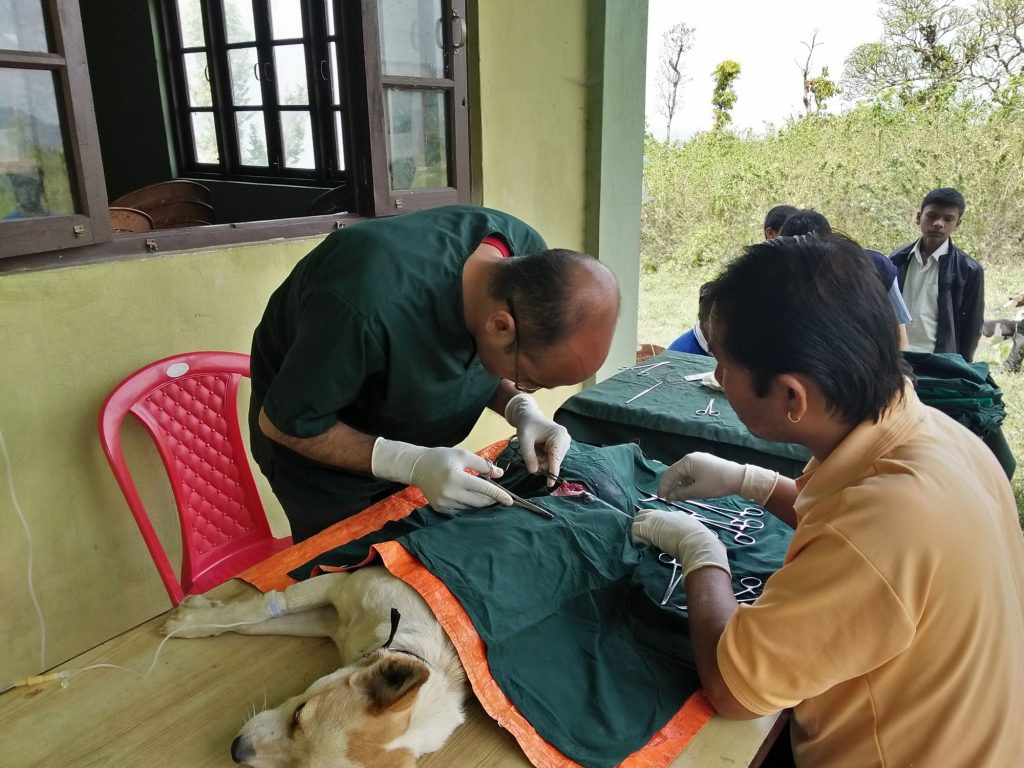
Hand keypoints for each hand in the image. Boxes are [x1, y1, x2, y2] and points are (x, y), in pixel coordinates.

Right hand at [371, 439, 512, 512]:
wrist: (417, 467)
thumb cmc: (442, 458)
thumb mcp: (463, 455)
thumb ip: (483, 465)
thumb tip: (499, 474)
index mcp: (457, 478)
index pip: (484, 489)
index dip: (499, 495)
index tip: (510, 501)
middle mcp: (450, 493)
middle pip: (479, 502)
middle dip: (491, 499)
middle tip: (497, 494)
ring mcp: (445, 503)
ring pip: (471, 507)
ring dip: (480, 502)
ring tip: (480, 492)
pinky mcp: (441, 509)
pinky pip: (461, 510)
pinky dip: (468, 505)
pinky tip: (468, 496)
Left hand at [504, 394, 570, 484]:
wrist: (528, 416)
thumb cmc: (527, 425)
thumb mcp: (524, 440)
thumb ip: (528, 456)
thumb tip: (534, 472)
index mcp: (559, 435)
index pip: (555, 457)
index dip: (552, 471)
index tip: (550, 483)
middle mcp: (565, 440)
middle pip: (554, 461)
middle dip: (541, 461)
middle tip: (531, 452)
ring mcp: (564, 444)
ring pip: (551, 461)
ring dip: (540, 460)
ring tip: (533, 448)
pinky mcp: (560, 447)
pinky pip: (550, 459)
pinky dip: (542, 457)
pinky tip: (537, 449)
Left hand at [631, 509, 729, 578]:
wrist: (699, 543)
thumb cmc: (702, 542)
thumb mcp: (697, 535)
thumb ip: (692, 536)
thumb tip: (697, 543)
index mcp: (677, 515)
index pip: (661, 516)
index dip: (658, 526)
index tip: (661, 537)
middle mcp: (664, 514)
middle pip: (646, 513)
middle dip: (644, 524)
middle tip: (650, 539)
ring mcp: (654, 519)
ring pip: (637, 520)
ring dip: (639, 531)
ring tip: (648, 543)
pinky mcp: (647, 527)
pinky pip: (634, 530)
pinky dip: (637, 538)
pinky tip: (647, 545)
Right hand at [658, 452, 777, 505]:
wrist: (739, 478)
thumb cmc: (717, 483)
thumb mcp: (697, 491)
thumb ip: (681, 493)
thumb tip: (670, 497)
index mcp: (687, 461)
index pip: (670, 474)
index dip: (664, 487)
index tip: (660, 497)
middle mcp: (691, 458)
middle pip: (676, 472)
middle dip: (671, 485)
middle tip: (667, 498)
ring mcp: (699, 460)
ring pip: (684, 473)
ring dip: (679, 484)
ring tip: (677, 496)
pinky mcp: (706, 464)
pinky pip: (692, 472)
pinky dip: (688, 481)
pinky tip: (687, 490)